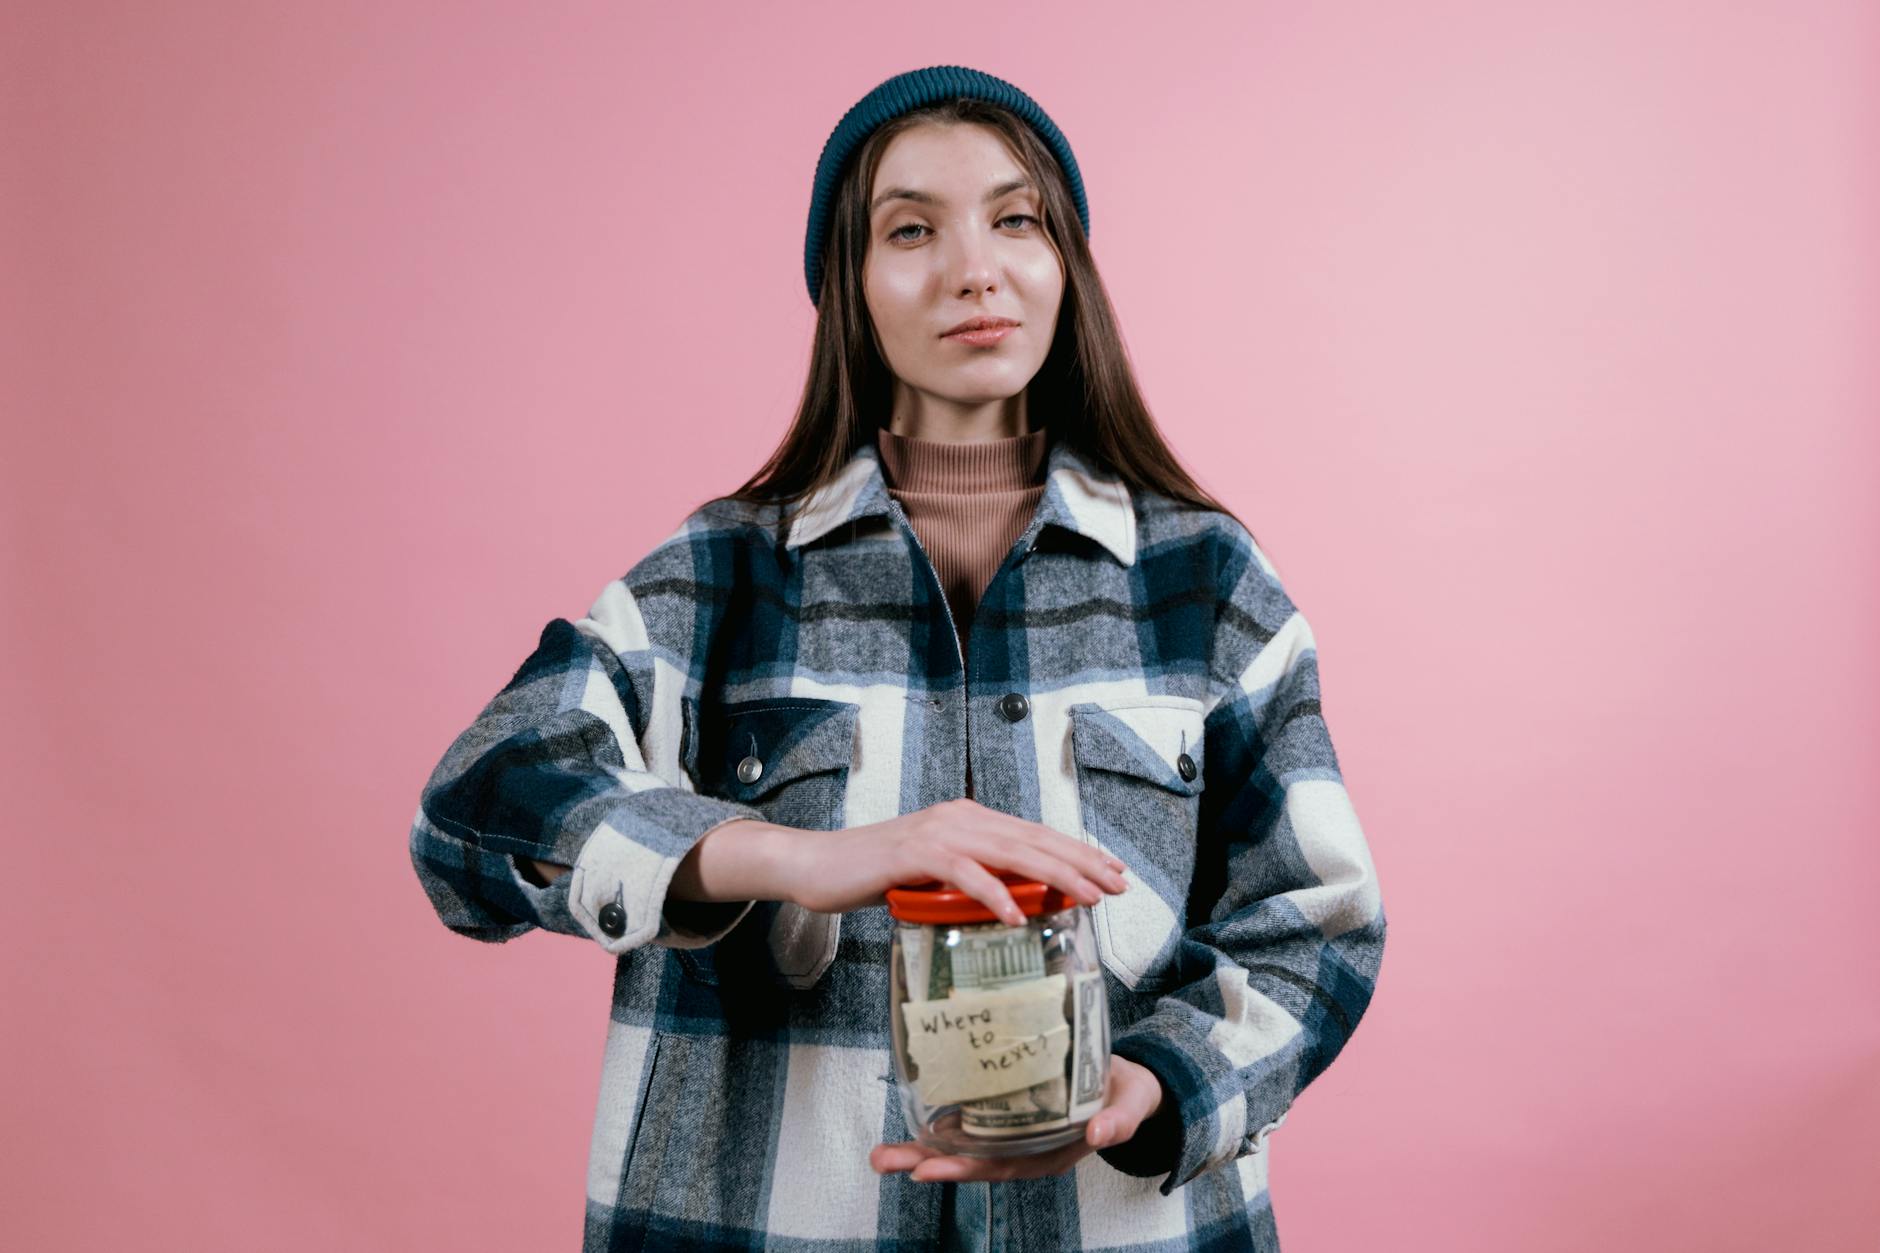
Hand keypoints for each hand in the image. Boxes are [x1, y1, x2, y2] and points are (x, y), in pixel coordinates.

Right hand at [778, 798, 1128, 923]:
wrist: (817, 865)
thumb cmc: (876, 875)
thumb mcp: (936, 877)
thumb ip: (973, 880)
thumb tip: (1016, 902)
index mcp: (969, 820)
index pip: (1035, 835)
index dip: (1078, 852)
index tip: (1113, 872)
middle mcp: (960, 818)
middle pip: (1034, 840)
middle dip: (1082, 863)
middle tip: (1119, 886)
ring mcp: (938, 832)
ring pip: (1010, 852)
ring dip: (1054, 876)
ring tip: (1088, 897)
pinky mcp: (914, 853)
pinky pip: (964, 874)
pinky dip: (994, 893)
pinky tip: (1018, 914)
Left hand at [869, 1055, 1165, 1182]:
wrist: (1127, 1079)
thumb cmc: (1127, 1093)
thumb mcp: (1131, 1104)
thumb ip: (1118, 1120)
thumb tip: (1099, 1135)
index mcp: (1051, 1153)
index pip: (1001, 1166)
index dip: (964, 1168)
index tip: (927, 1168)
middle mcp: (1025, 1147)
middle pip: (970, 1160)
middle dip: (926, 1162)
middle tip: (883, 1161)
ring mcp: (1013, 1131)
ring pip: (962, 1144)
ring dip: (921, 1149)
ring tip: (880, 1154)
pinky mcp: (1006, 1108)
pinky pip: (969, 1119)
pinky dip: (938, 1123)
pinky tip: (908, 1116)